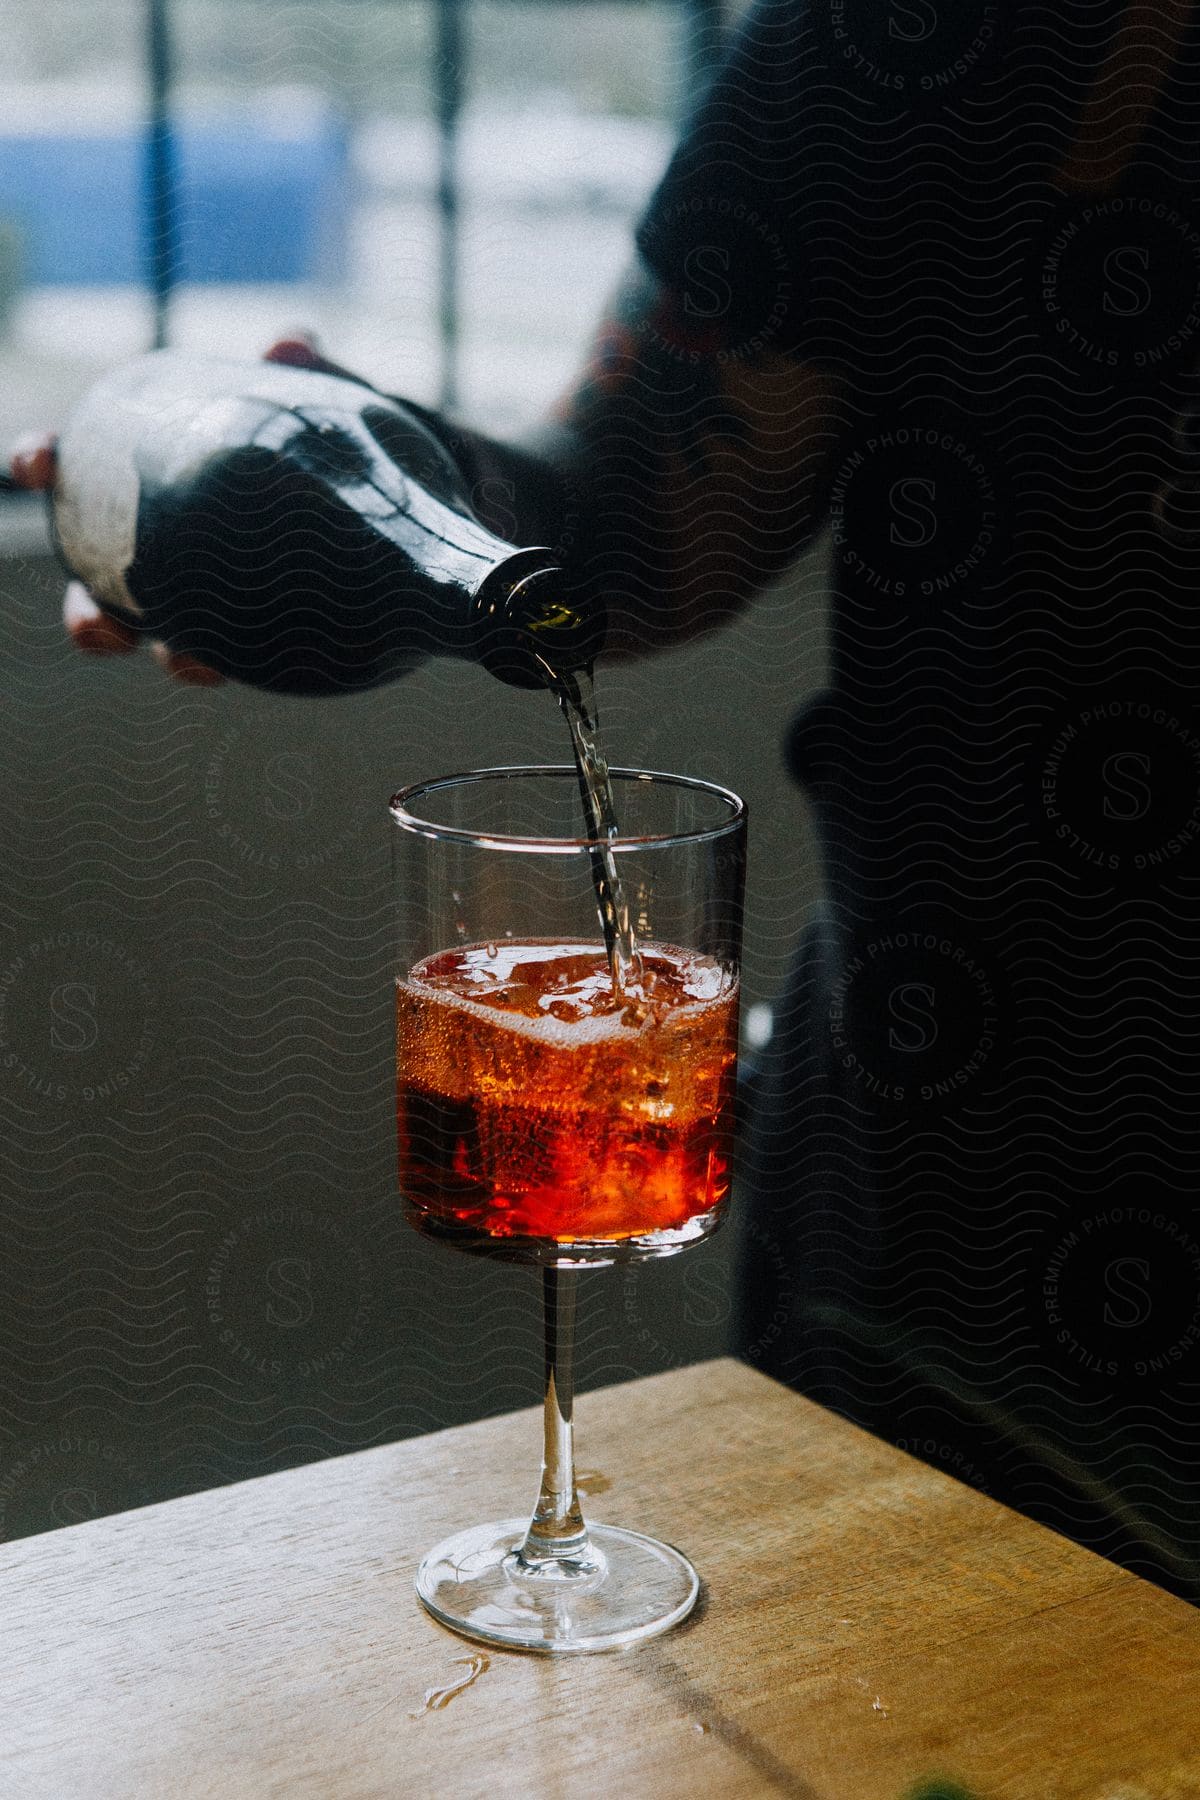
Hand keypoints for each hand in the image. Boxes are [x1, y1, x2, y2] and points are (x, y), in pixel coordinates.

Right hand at [9, 332, 356, 686]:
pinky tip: (222, 667)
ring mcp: (218, 603)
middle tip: (100, 623)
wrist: (413, 498)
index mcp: (164, 480)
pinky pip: (237, 663)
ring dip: (164, 657)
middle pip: (110, 594)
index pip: (82, 471)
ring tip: (182, 662)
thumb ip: (309, 368)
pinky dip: (217, 664)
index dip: (44, 463)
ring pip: (169, 644)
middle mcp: (175, 553)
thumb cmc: (343, 436)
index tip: (35, 463)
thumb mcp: (328, 397)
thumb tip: (285, 344)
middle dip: (90, 616)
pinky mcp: (271, 641)